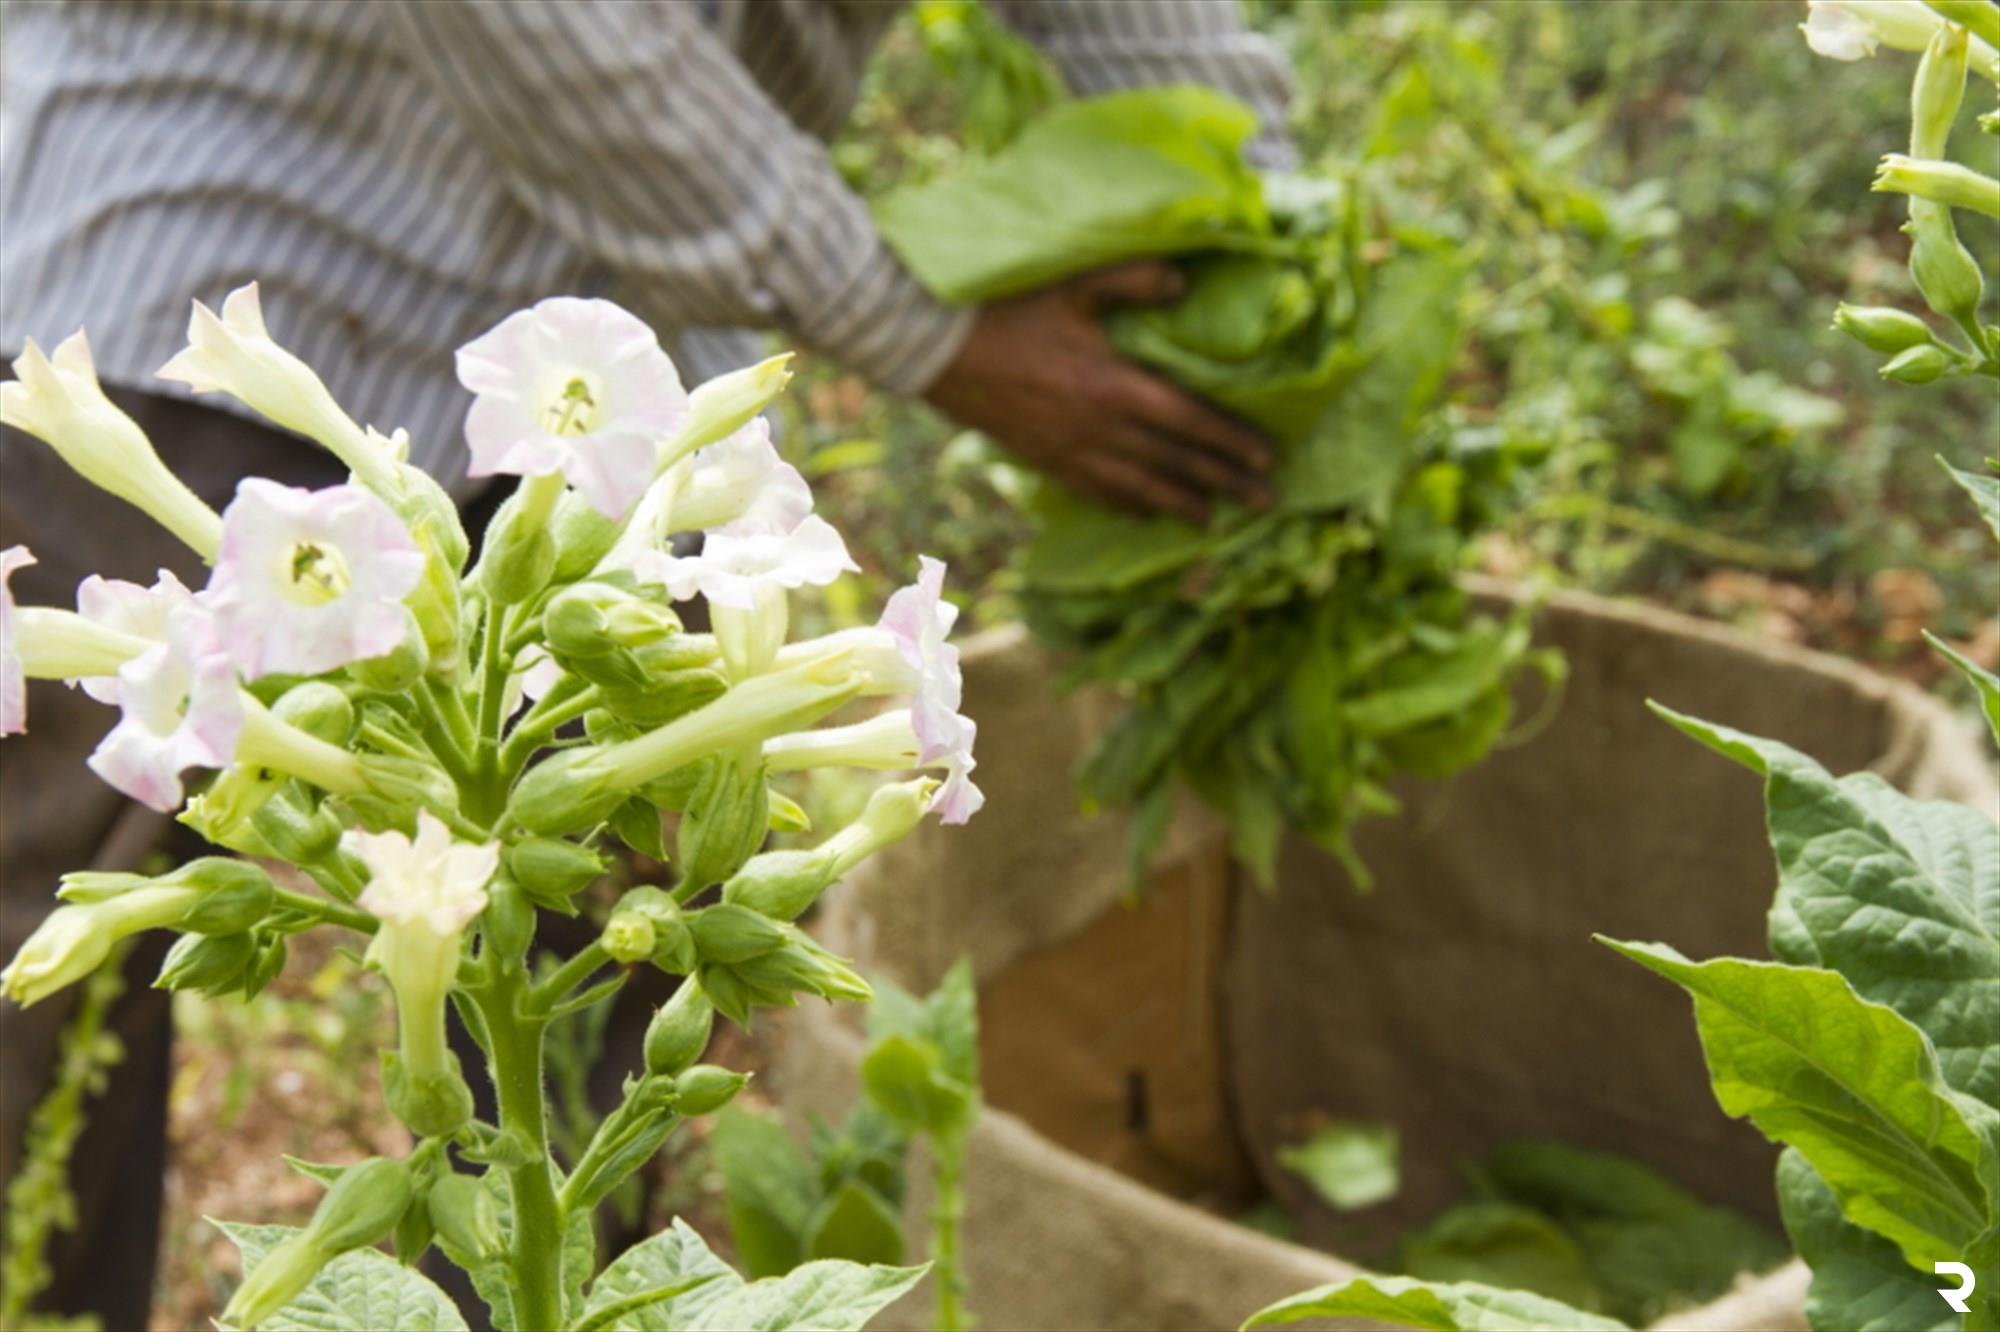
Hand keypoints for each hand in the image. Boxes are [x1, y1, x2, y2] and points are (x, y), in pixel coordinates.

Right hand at [922, 261, 1273, 523]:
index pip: (1190, 422)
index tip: (1267, 457)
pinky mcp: (1045, 461)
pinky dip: (1129, 506)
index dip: (1231, 441)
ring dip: (1182, 504)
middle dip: (1225, 482)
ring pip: (1140, 489)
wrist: (935, 348)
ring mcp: (1071, 452)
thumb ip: (1133, 280)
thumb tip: (1184, 283)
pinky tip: (1147, 513)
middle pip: (1176, 464)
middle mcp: (1100, 430)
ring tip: (1215, 518)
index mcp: (1114, 387)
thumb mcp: (1073, 284)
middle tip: (1268, 501)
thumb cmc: (1007, 309)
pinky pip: (1097, 492)